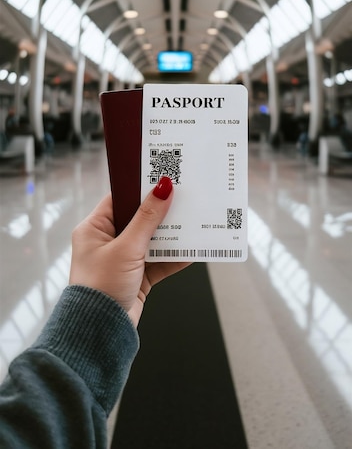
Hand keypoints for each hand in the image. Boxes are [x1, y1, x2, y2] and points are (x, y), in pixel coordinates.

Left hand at [69, 177, 190, 325]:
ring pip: (152, 240)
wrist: (99, 332)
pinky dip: (174, 257)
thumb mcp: (127, 247)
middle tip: (184, 198)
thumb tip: (162, 188)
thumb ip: (147, 218)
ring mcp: (122, 260)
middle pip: (139, 218)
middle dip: (161, 212)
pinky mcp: (136, 277)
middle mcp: (107, 242)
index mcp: (94, 228)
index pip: (120, 199)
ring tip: (193, 222)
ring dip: (171, 235)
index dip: (141, 188)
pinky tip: (191, 250)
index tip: (163, 179)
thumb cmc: (101, 287)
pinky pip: (159, 262)